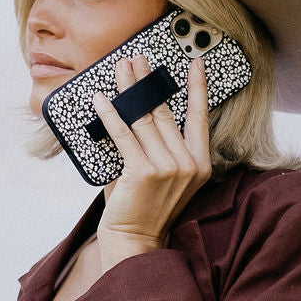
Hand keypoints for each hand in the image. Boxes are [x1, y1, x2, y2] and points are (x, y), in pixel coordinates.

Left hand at [93, 53, 211, 270]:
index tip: (195, 62)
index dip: (198, 87)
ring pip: (144, 118)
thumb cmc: (142, 207)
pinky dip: (109, 114)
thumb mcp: (159, 174)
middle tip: (137, 59)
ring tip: (120, 68)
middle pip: (165, 111)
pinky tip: (100, 99)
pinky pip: (123, 134)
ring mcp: (168, 168)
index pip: (200, 117)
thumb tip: (134, 107)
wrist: (134, 242)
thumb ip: (154, 145)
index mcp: (200, 164)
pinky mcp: (144, 172)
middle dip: (148, 81)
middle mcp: (189, 164)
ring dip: (129, 89)